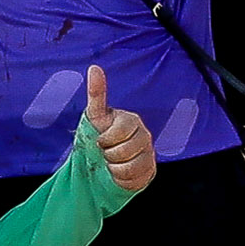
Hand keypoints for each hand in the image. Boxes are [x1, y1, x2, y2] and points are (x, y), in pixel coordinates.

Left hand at [84, 66, 158, 200]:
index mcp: (132, 120)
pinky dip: (122, 179)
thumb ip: (96, 93)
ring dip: (114, 169)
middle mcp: (144, 135)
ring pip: (130, 167)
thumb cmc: (99, 136)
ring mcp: (149, 153)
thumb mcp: (95, 117)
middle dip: (108, 155)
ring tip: (112, 164)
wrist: (104, 164)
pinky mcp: (150, 170)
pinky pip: (135, 179)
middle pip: (125, 151)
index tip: (99, 140)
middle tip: (105, 153)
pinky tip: (119, 173)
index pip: (121, 131)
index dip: (106, 139)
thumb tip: (94, 67)